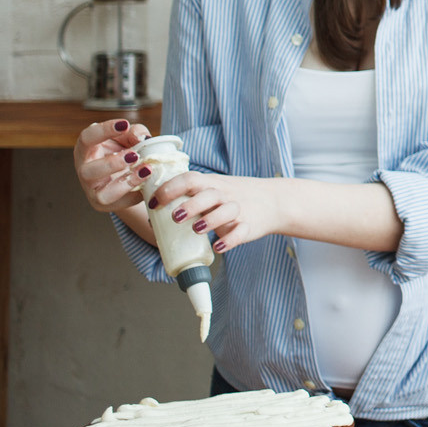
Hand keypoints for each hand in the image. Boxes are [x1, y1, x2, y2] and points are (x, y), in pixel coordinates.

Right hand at [73, 118, 151, 214]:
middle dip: (112, 163)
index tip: (125, 124)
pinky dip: (134, 194)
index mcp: (86, 149)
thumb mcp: (129, 137)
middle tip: (135, 155)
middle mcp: (85, 170)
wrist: (126, 175)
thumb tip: (142, 138)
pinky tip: (146, 184)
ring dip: (126, 182)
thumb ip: (135, 133)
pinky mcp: (103, 203)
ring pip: (102, 193)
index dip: (104, 130)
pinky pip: (119, 203)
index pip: (86, 138)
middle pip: (88, 170)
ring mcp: (92, 189)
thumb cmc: (123, 150)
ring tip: (145, 170)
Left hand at [148, 171, 287, 253]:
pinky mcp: (249, 226)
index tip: (155, 202)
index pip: (190, 179)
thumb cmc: (234, 196)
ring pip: (225, 211)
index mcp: (212, 184)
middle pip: (209, 194)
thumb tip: (154, 214)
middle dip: (191, 205)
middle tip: (175, 216)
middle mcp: (225, 195)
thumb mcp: (215, 188)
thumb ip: (190, 196)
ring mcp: (239, 209)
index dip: (171, 188)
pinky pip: (240, 233)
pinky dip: (229, 240)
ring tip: (197, 229)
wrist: (273, 201)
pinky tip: (218, 247)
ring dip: (210, 220)